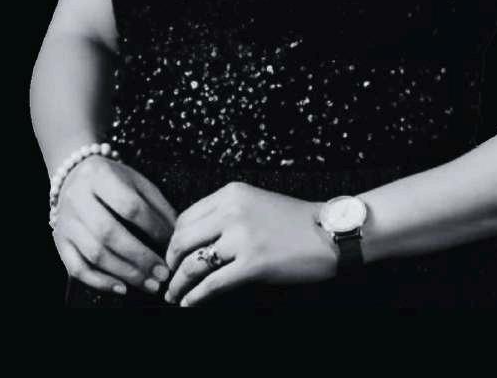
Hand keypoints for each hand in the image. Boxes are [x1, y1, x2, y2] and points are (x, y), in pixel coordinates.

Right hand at [50, 155, 177, 296]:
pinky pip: (77, 268)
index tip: (171, 244)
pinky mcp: (59, 242)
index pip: (128, 205)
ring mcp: (66, 221)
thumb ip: (157, 206)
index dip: (153, 228)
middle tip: (162, 273)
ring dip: (126, 273)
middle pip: (108, 233)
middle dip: (140, 258)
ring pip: (94, 254)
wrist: (73, 175)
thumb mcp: (136, 181)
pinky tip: (122, 288)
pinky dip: (100, 282)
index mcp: (99, 175)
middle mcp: (77, 197)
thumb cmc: (112, 181)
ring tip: (150, 283)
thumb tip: (176, 236)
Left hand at [161, 183, 336, 306]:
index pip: (185, 217)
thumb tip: (194, 238)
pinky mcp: (253, 264)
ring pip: (193, 263)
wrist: (329, 232)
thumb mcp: (253, 202)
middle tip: (167, 276)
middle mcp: (231, 211)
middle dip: (169, 262)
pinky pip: (213, 283)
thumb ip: (224, 213)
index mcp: (229, 193)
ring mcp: (242, 238)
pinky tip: (189, 303)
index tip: (171, 255)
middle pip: (182, 239)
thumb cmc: (293, 220)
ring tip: (173, 295)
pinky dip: (196, 296)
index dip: (173, 239)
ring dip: (178, 283)